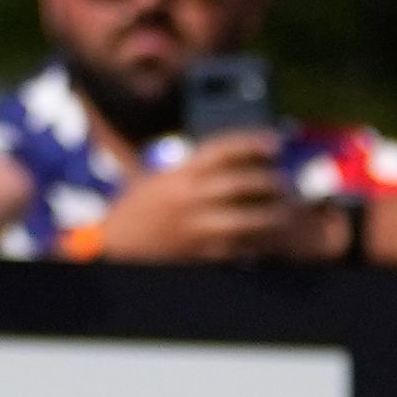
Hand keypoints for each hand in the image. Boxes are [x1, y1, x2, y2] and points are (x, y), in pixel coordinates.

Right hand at [93, 145, 312, 263]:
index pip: (221, 150)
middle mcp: (187, 199)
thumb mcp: (154, 180)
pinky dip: (257, 244)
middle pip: (241, 183)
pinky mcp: (200, 254)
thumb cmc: (133, 212)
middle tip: (283, 183)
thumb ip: (188, 170)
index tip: (273, 142)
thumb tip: (229, 161)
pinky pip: (239, 249)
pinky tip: (265, 240)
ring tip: (283, 213)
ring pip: (247, 220)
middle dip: (269, 181)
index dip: (251, 142)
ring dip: (272, 216)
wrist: (114, 248)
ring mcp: (195, 228)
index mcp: (176, 175)